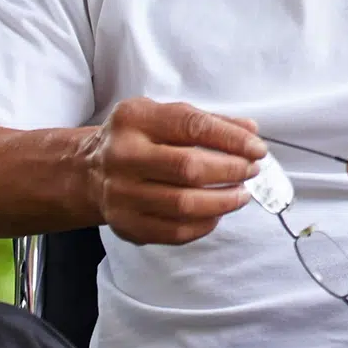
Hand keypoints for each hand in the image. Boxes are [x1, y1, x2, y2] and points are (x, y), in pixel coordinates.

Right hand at [84, 98, 265, 245]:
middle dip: (231, 171)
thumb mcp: (165, 116)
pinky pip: (174, 231)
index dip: (232, 139)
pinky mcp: (125, 224)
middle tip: (252, 171)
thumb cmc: (139, 139)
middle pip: (189, 168)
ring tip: (241, 194)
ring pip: (183, 205)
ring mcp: (121, 194)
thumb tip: (251, 130)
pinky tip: (217, 213)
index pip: (193, 126)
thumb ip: (208, 121)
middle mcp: (123, 156)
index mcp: (136, 119)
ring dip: (223, 201)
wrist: (90, 171)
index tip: (258, 149)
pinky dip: (204, 224)